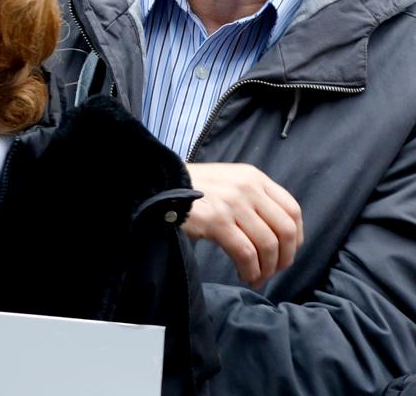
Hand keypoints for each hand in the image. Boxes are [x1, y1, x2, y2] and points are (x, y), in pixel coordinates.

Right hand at [184, 162, 303, 288]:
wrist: (160, 185)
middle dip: (284, 258)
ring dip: (266, 268)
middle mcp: (247, 188)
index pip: (292, 210)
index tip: (287, 252)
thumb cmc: (194, 189)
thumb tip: (278, 235)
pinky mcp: (216, 221)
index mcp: (254, 177)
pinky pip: (246, 253)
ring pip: (267, 245)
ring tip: (256, 277)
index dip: (296, 237)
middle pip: (285, 230)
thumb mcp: (229, 182)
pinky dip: (250, 270)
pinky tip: (245, 275)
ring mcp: (232, 203)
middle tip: (273, 270)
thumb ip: (254, 198)